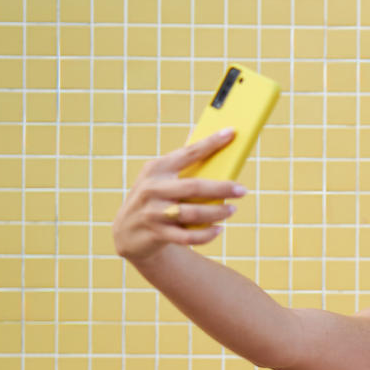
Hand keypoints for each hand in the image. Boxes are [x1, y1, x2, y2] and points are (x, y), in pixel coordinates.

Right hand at [112, 128, 245, 262]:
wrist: (127, 232)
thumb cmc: (154, 198)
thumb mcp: (160, 177)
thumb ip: (181, 162)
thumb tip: (200, 132)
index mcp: (157, 168)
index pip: (188, 152)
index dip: (211, 143)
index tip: (231, 133)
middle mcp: (152, 188)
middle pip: (194, 187)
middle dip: (222, 188)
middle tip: (242, 190)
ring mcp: (153, 212)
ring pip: (192, 213)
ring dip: (217, 212)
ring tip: (232, 210)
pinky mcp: (156, 234)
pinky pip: (188, 236)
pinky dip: (206, 235)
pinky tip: (218, 230)